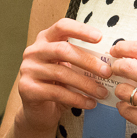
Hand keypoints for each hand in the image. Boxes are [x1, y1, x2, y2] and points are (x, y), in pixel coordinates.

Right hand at [15, 18, 112, 133]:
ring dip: (86, 84)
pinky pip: (57, 93)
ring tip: (102, 92)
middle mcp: (34, 52)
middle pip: (63, 50)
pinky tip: (90, 103)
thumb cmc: (57, 84)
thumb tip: (108, 60)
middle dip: (88, 61)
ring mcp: (28, 70)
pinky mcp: (28, 89)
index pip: (62, 26)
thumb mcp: (67, 67)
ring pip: (62, 73)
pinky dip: (77, 99)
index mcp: (45, 40)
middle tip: (107, 72)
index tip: (100, 38)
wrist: (38, 110)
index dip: (81, 30)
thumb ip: (80, 59)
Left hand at [109, 40, 136, 137]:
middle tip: (114, 71)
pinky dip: (123, 108)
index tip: (115, 50)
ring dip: (120, 91)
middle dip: (116, 67)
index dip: (122, 47)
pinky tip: (130, 107)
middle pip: (127, 66)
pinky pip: (126, 111)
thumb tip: (132, 56)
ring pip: (123, 90)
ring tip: (126, 93)